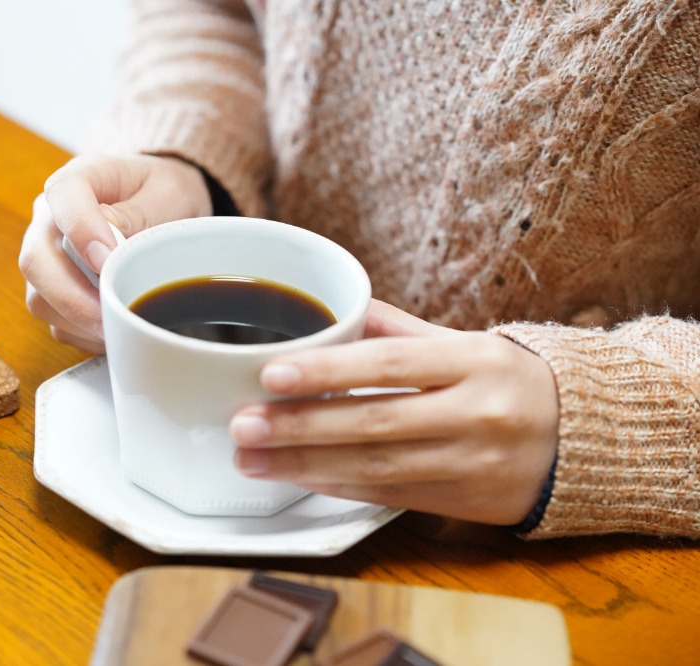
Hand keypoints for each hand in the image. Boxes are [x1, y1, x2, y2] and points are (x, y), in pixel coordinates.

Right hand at [18, 154, 211, 352]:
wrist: (164, 209)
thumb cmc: (165, 196)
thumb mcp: (169, 194)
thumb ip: (141, 212)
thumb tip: (109, 235)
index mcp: (80, 178)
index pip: (63, 194)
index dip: (80, 229)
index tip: (107, 259)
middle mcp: (51, 218)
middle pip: (36, 259)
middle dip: (73, 296)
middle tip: (114, 312)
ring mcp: (48, 257)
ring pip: (39, 297)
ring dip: (78, 320)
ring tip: (121, 326)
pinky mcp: (53, 290)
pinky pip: (56, 321)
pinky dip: (84, 333)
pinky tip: (116, 330)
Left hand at [230, 300, 559, 525]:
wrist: (588, 440)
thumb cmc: (511, 381)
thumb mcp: (467, 343)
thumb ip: (399, 330)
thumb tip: (335, 310)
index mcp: (473, 361)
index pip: (389, 363)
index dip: (328, 370)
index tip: (272, 374)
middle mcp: (474, 413)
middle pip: (374, 422)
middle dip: (300, 426)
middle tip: (242, 425)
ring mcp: (471, 463)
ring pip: (376, 468)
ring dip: (306, 465)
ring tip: (251, 459)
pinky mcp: (465, 503)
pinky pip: (392, 497)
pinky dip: (340, 488)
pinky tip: (298, 479)